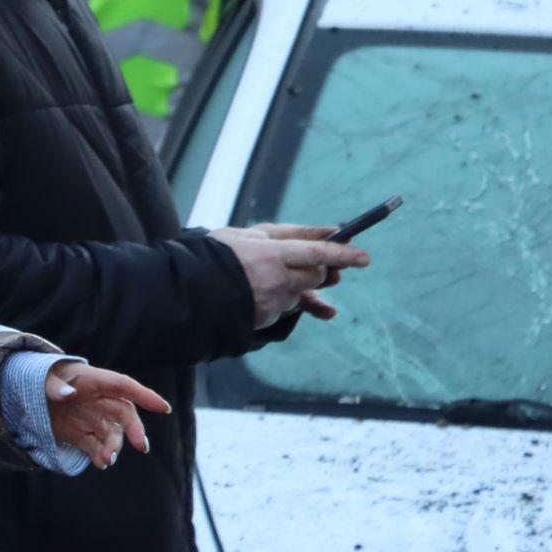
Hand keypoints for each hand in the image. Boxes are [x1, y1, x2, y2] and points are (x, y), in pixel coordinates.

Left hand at [45, 361, 170, 468]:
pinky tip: (100, 463)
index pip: (124, 386)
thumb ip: (54, 385)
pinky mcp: (82, 434)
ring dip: (114, 447)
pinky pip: (96, 446)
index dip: (145, 396)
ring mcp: (92, 418)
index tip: (164, 408)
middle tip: (142, 446)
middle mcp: (99, 400)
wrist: (28, 392)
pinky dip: (100, 455)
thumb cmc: (40, 377)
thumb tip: (67, 394)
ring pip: (112, 434)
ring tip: (107, 459)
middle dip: (135, 430)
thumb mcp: (42, 377)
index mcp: (95, 381)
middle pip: (124, 414)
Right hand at [212, 224, 368, 328]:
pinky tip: (260, 291)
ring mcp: (271, 303)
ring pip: (301, 293)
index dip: (343, 254)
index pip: (317, 253)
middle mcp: (275, 281)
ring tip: (268, 276)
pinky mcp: (265, 319)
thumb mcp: (250, 234)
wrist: (187, 290)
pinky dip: (280, 298)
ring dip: (295, 285)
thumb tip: (330, 231)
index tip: (364, 257)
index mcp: (269, 254)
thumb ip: (290, 233)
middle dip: (320, 270)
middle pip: (316, 276)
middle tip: (315, 261)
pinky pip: (285, 308)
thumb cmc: (217, 254)